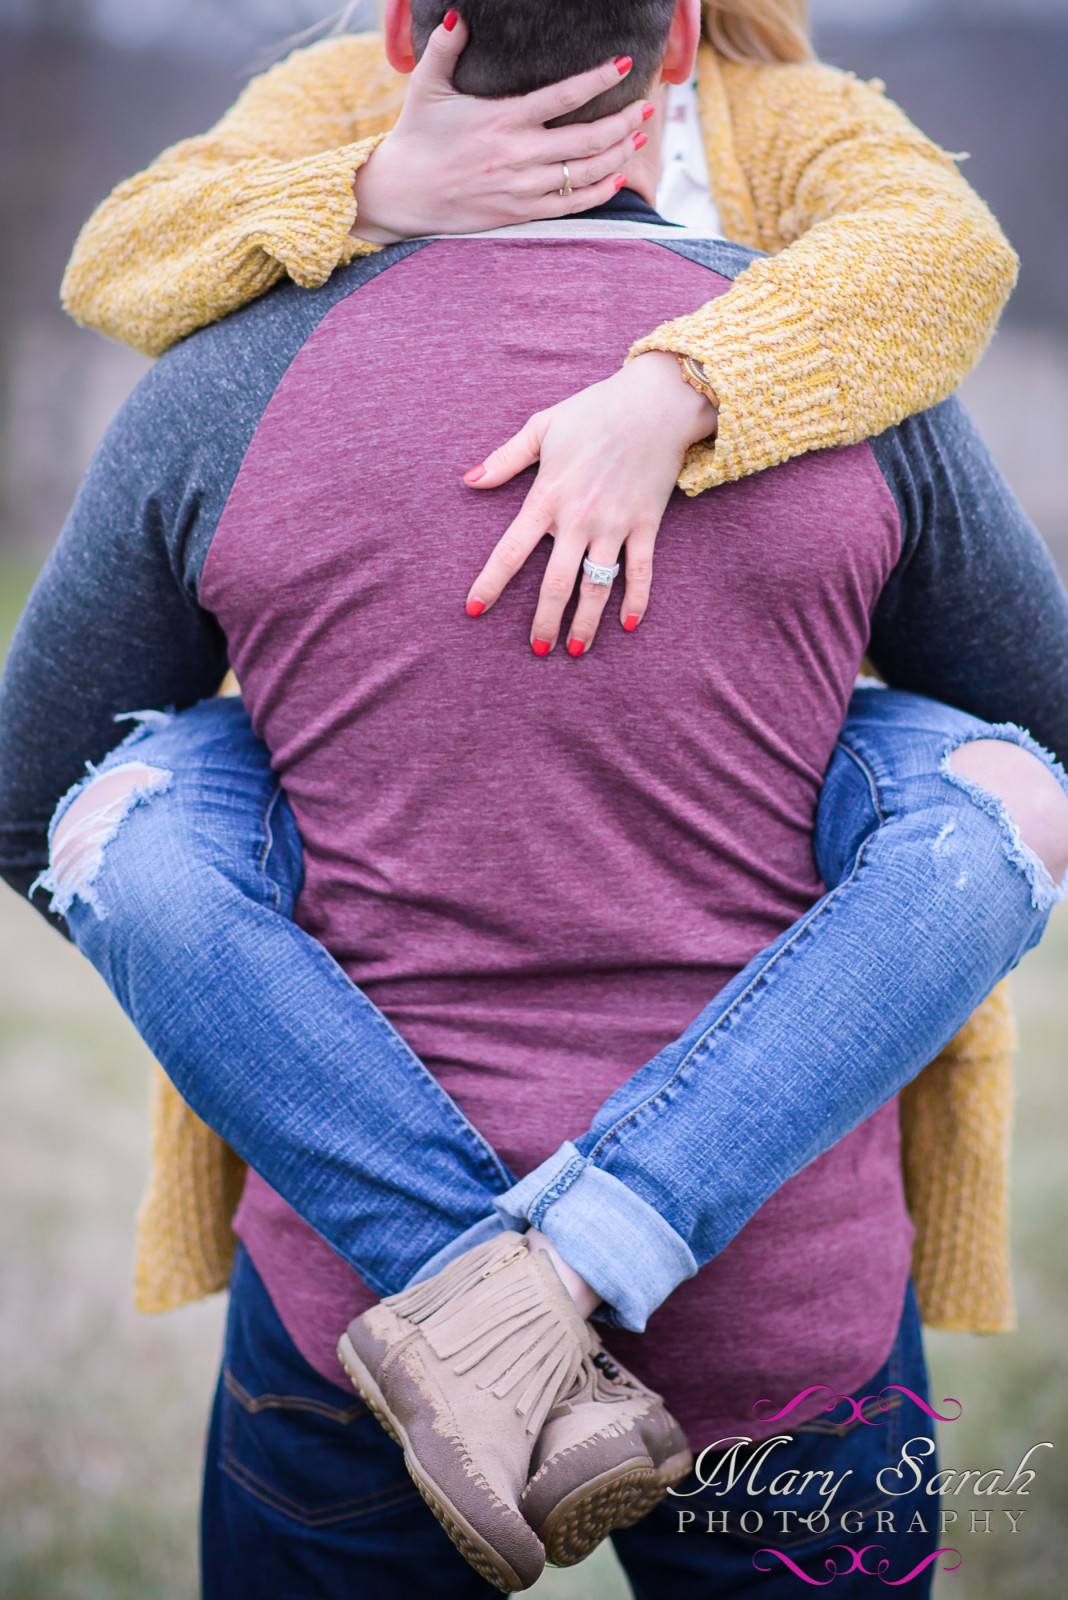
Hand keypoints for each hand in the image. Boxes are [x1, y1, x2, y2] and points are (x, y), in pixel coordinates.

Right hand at [353, 14, 654, 242]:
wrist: (403, 195)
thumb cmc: (416, 137)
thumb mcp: (426, 86)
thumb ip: (444, 48)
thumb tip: (460, 14)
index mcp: (502, 120)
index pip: (563, 96)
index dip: (598, 79)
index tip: (625, 64)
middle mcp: (518, 156)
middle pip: (586, 139)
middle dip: (622, 121)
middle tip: (646, 105)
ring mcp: (522, 188)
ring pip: (584, 173)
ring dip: (617, 155)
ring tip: (638, 136)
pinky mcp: (520, 213)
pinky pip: (570, 206)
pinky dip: (599, 191)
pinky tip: (618, 176)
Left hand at [463, 353, 717, 654]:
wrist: (655, 402)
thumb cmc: (594, 411)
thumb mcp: (542, 427)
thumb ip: (504, 458)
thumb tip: (468, 480)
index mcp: (547, 497)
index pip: (510, 551)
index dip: (490, 584)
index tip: (474, 611)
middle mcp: (578, 518)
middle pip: (555, 583)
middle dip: (545, 622)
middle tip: (537, 650)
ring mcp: (615, 525)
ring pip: (597, 586)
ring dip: (586, 623)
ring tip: (574, 650)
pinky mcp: (646, 525)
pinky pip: (640, 572)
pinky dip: (636, 600)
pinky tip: (627, 625)